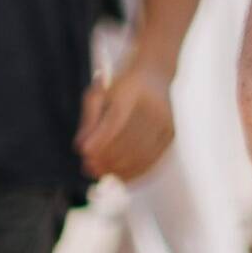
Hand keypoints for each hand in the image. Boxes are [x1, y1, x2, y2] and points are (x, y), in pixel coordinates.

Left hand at [79, 55, 177, 188]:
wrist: (154, 74)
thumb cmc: (119, 87)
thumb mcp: (99, 94)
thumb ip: (88, 120)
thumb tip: (80, 149)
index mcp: (133, 89)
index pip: (116, 118)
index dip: (100, 138)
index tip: (83, 153)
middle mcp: (154, 105)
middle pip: (129, 138)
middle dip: (106, 157)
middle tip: (87, 168)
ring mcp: (166, 120)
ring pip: (141, 152)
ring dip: (118, 167)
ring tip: (99, 173)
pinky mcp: (171, 133)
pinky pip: (152, 158)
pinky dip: (135, 171)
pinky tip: (119, 177)